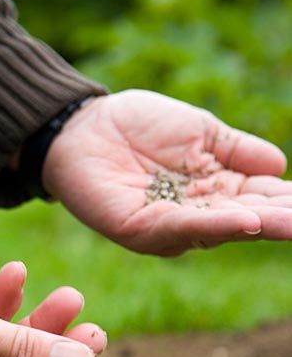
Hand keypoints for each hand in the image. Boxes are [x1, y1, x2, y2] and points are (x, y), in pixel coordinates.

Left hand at [43, 90, 291, 255]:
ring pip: (219, 229)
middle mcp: (198, 216)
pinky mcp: (140, 229)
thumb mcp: (200, 132)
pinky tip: (242, 220)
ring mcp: (169, 226)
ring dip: (257, 226)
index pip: (261, 199)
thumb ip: (237, 150)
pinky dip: (213, 224)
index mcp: (216, 192)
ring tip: (288, 223)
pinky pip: (180, 227)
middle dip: (281, 221)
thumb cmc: (141, 127)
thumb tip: (280, 166)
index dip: (288, 201)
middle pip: (247, 221)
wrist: (86, 126)